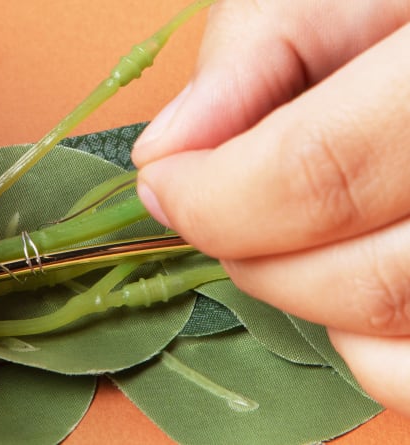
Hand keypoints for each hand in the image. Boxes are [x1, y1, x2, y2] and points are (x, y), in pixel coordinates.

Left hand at [132, 0, 409, 413]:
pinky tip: (349, 274)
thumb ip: (254, 57)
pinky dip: (369, 350)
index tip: (167, 185)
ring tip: (287, 228)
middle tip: (214, 204)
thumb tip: (164, 152)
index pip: (322, 174)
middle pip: (365, 280)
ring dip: (306, 298)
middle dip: (252, 253)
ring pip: (400, 335)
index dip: (216, 198)